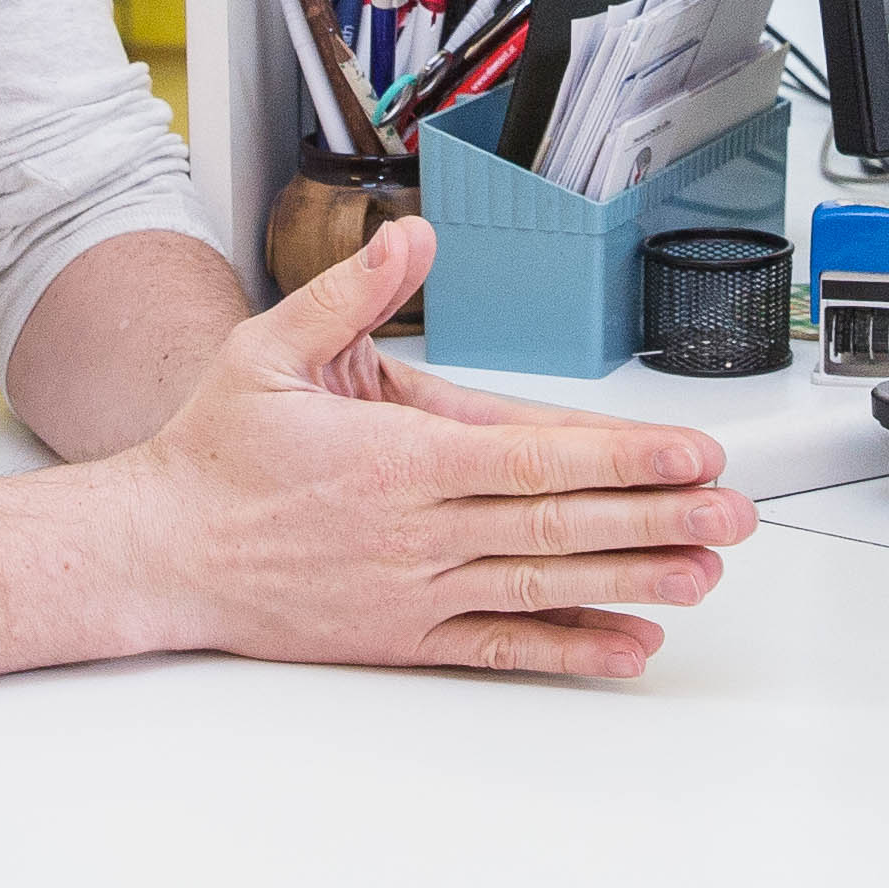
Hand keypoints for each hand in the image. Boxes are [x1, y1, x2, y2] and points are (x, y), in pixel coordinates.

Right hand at [97, 217, 756, 679]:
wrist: (156, 554)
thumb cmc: (213, 453)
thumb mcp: (267, 350)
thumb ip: (349, 294)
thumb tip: (409, 238)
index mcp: (392, 458)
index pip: (531, 458)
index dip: (620, 457)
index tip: (688, 452)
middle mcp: (412, 532)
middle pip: (555, 525)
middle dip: (656, 516)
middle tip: (732, 511)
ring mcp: (410, 593)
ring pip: (539, 588)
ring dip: (630, 581)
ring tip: (703, 572)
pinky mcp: (399, 638)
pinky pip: (498, 648)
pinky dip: (567, 650)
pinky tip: (628, 644)